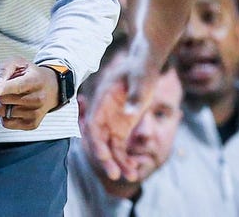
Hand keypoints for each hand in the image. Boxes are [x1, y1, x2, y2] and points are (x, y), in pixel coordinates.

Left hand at [0, 58, 58, 129]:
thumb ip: (5, 69)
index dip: (5, 88)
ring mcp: (36, 113)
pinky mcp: (32, 124)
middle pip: (5, 100)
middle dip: (1, 94)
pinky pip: (7, 123)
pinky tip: (15, 108)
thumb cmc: (31, 74)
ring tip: (14, 99)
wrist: (51, 88)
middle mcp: (38, 98)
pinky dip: (6, 116)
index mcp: (35, 80)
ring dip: (4, 105)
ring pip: (4, 112)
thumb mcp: (19, 63)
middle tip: (9, 90)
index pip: (18, 86)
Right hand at [85, 55, 155, 181]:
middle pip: (100, 140)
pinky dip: (125, 158)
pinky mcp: (122, 127)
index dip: (96, 142)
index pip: (93, 125)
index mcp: (103, 101)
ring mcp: (112, 122)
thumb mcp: (140, 79)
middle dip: (106, 159)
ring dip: (118, 162)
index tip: (103, 156)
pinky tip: (134, 168)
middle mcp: (104, 114)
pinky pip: (120, 146)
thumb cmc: (141, 68)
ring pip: (111, 147)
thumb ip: (135, 95)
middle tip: (115, 175)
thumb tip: (130, 113)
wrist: (145, 64)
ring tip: (132, 176)